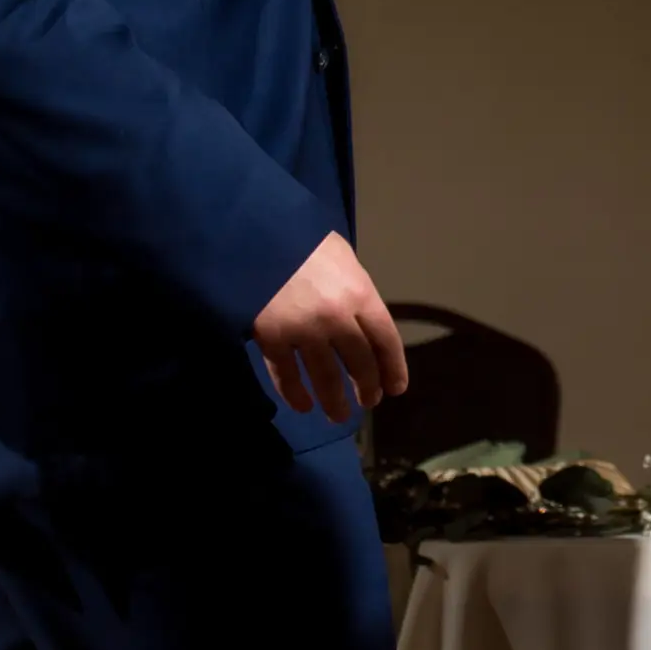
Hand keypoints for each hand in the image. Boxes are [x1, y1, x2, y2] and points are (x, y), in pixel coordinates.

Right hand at [251, 232, 408, 423]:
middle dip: (367, 387)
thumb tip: (363, 319)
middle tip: (368, 402)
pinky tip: (304, 404)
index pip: (386, 340)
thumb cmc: (302, 240)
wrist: (254, 234)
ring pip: (326, 377)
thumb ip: (355, 290)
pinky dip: (296, 394)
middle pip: (360, 363)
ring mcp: (304, 332)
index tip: (395, 388)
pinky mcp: (272, 340)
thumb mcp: (341, 257)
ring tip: (340, 415)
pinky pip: (287, 376)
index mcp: (360, 293)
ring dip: (335, 401)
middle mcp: (337, 318)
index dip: (393, 367)